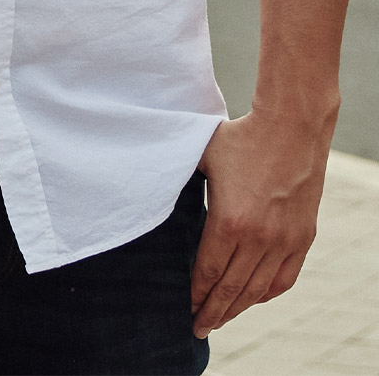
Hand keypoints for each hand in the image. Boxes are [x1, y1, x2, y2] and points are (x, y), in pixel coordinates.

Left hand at [190, 109, 330, 339]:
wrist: (291, 126)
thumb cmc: (242, 137)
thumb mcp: (203, 156)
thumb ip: (181, 178)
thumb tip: (152, 184)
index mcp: (229, 221)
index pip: (208, 272)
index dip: (195, 293)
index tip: (186, 307)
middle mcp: (258, 238)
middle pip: (231, 290)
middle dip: (212, 312)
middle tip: (198, 328)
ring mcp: (283, 241)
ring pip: (257, 290)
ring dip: (238, 308)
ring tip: (221, 318)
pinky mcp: (302, 238)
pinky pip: (284, 279)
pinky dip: (267, 294)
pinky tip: (253, 299)